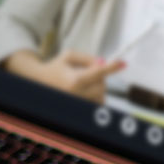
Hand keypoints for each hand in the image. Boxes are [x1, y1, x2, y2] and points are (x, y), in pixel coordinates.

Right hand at [7, 49, 125, 101]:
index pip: (99, 72)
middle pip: (103, 85)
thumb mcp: (69, 55)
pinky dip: (96, 96)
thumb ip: (87, 57)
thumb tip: (102, 63)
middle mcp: (77, 93)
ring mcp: (79, 102)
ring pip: (101, 95)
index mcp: (74, 79)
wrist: (40, 80)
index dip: (112, 67)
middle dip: (101, 77)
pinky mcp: (80, 108)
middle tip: (90, 70)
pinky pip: (97, 103)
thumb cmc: (55, 67)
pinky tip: (87, 90)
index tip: (123, 63)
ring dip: (98, 87)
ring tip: (85, 81)